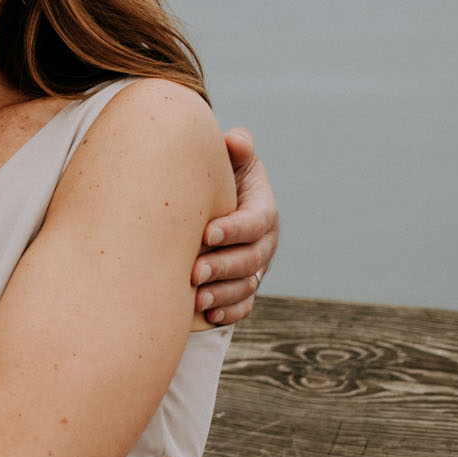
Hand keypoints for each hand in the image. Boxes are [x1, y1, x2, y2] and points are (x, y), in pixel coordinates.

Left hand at [193, 127, 278, 325]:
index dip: (234, 229)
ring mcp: (256, 267)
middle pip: (250, 259)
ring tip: (196, 300)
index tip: (206, 233)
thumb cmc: (222, 176)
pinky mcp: (245, 285)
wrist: (215, 201)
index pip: (254, 221)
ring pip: (246, 286)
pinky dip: (230, 312)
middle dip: (223, 267)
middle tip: (193, 272)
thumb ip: (237, 149)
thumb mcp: (233, 159)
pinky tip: (208, 316)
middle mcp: (264, 242)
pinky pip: (244, 305)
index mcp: (262, 210)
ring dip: (223, 294)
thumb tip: (234, 141)